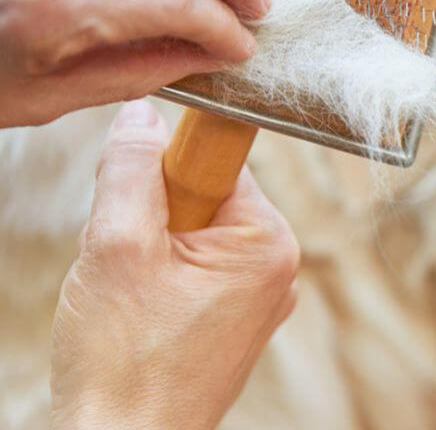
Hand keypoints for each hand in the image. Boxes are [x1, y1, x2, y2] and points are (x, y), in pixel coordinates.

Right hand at [50, 100, 298, 429]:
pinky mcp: (234, 324)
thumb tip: (141, 115)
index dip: (166, 172)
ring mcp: (259, 299)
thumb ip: (130, 171)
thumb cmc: (124, 362)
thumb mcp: (117, 245)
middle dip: (152, 218)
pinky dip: (156, 282)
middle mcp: (277, 267)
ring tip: (129, 298)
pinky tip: (139, 316)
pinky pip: (192, 274)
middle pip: (203, 198)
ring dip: (149, 253)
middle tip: (125, 263)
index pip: (217, 163)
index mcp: (268, 242)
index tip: (137, 198)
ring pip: (191, 237)